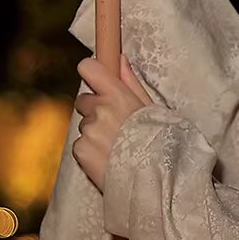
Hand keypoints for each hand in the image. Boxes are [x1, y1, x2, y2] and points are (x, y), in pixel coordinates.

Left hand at [71, 55, 152, 189]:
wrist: (152, 180)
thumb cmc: (158, 141)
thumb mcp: (151, 107)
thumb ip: (131, 82)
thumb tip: (120, 59)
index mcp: (117, 95)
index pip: (88, 68)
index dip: (91, 72)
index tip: (96, 79)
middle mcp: (99, 110)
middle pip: (84, 100)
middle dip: (94, 109)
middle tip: (114, 125)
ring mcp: (88, 131)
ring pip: (84, 125)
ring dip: (94, 132)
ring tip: (116, 147)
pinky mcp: (81, 151)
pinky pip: (80, 145)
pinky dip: (90, 151)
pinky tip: (108, 158)